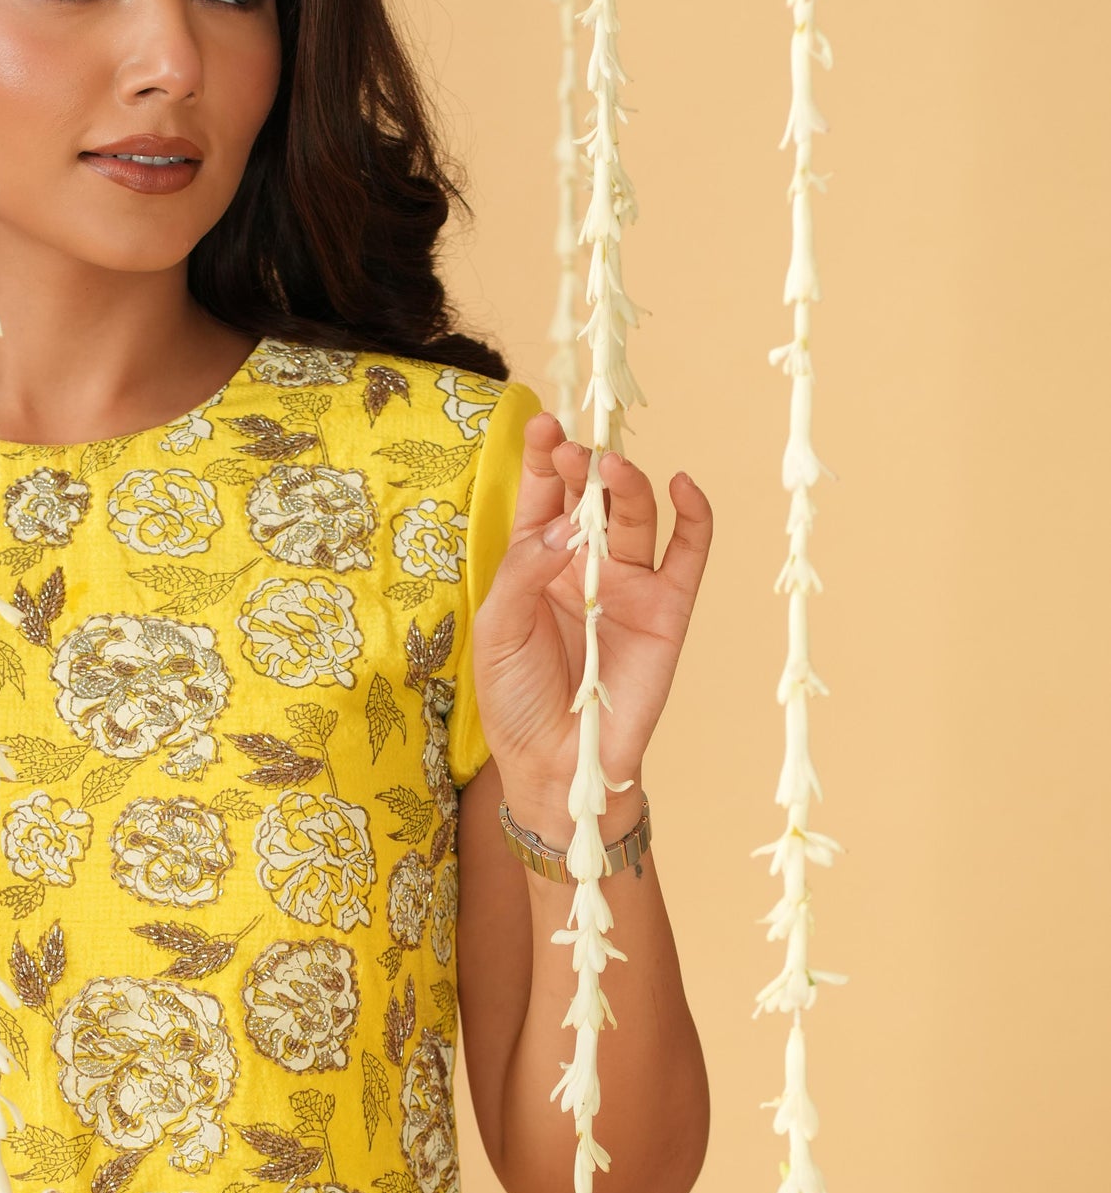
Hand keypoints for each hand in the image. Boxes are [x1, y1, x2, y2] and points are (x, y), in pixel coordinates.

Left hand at [472, 413, 712, 843]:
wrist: (555, 766)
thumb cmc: (517, 700)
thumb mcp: (497, 631)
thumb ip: (523, 573)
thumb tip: (563, 529)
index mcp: (537, 561)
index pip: (547, 496)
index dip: (547, 458)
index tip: (544, 426)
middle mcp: (586, 564)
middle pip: (592, 497)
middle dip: (584, 466)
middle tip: (574, 448)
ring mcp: (630, 584)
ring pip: (636, 516)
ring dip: (626, 485)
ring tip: (610, 467)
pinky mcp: (668, 610)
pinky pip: (689, 553)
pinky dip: (695, 516)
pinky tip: (683, 485)